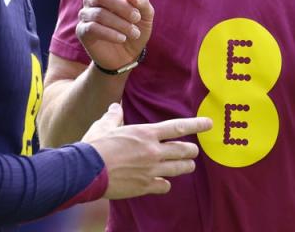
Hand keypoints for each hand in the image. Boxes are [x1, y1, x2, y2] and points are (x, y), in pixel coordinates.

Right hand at [76, 0, 152, 70]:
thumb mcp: (147, 14)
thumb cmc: (136, 29)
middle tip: (137, 18)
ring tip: (133, 31)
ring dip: (121, 23)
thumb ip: (142, 1)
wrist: (128, 55)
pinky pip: (94, 28)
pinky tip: (122, 37)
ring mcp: (86, 14)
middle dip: (122, 7)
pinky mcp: (83, 31)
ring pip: (100, 13)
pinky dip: (111, 32)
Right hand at [83, 103, 211, 198]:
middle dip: (192, 151)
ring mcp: (150, 170)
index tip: (209, 124)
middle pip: (183, 150)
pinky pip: (164, 185)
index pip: (177, 127)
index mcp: (145, 133)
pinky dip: (165, 183)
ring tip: (188, 166)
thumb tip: (114, 108)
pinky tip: (163, 183)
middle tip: (194, 151)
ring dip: (185, 166)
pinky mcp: (144, 186)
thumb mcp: (104, 126)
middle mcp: (152, 151)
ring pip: (179, 168)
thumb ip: (113, 116)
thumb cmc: (94, 146)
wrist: (85, 171)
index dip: (196, 125)